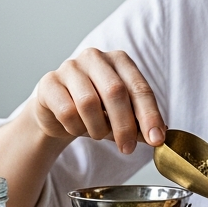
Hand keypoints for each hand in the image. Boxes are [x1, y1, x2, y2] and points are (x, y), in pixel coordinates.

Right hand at [29, 48, 165, 153]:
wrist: (57, 112)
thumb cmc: (95, 111)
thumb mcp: (120, 116)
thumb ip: (139, 123)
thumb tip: (158, 137)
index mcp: (119, 60)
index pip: (139, 87)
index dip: (149, 115)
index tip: (156, 139)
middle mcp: (95, 57)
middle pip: (115, 91)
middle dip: (124, 125)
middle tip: (127, 148)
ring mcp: (70, 67)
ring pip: (88, 102)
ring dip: (97, 128)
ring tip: (97, 134)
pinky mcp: (49, 82)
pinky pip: (66, 111)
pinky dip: (76, 127)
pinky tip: (76, 127)